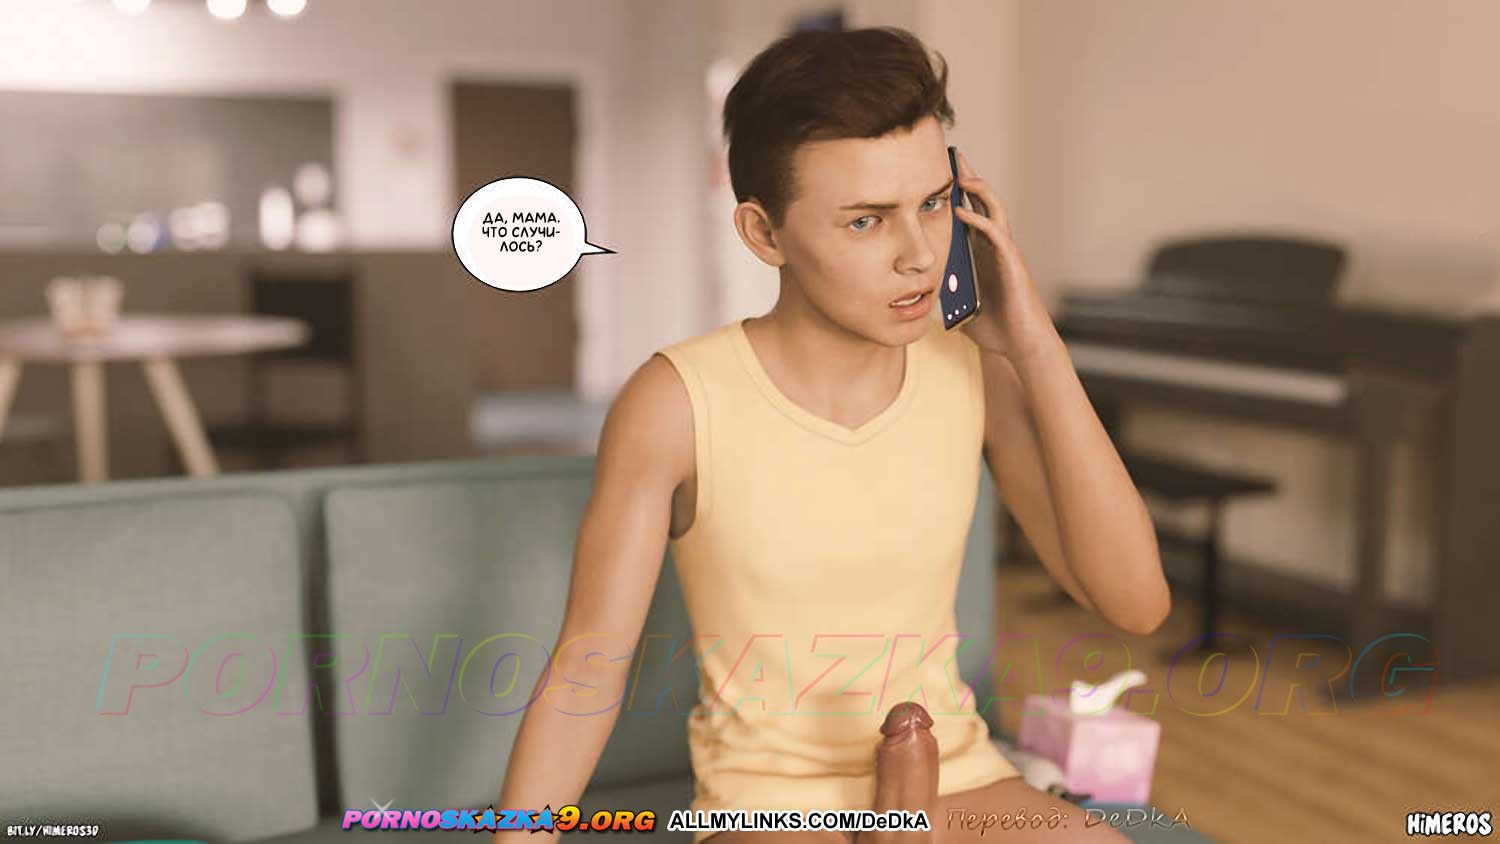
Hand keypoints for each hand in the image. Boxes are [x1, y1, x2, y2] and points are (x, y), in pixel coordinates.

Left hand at [951, 149, 1058, 363]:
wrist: (1022, 346)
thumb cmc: (996, 331)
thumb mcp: (959, 310)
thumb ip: (943, 299)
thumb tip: (920, 299)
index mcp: (983, 255)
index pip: (970, 216)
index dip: (957, 196)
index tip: (939, 176)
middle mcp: (996, 249)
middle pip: (984, 205)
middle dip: (969, 180)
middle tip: (953, 157)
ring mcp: (1006, 253)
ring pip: (995, 211)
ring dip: (978, 192)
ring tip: (960, 176)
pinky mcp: (1013, 262)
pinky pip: (996, 234)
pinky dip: (979, 220)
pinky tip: (962, 212)